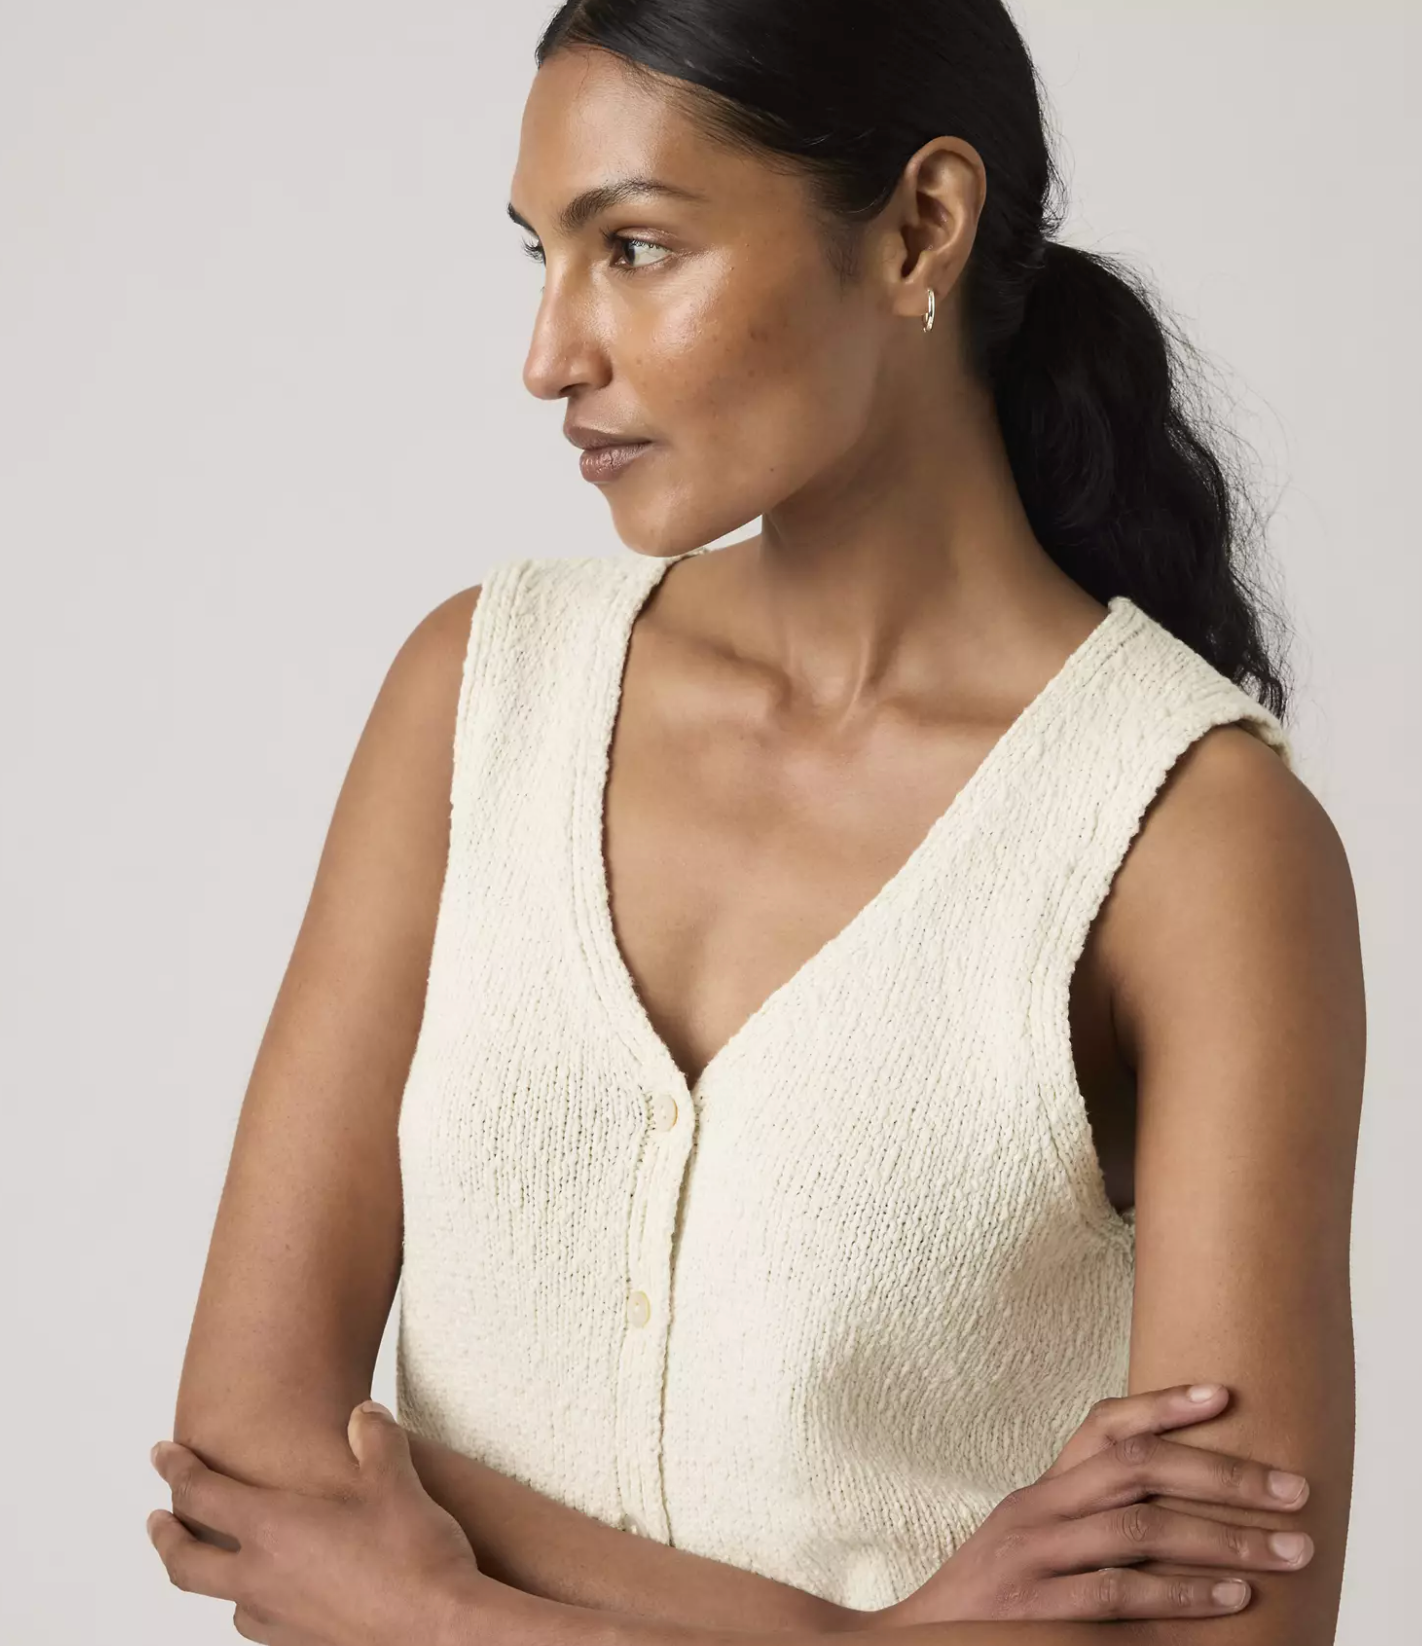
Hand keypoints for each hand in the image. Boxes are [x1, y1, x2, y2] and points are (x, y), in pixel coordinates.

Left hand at [146, 1400, 486, 1645]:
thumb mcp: (397, 1480)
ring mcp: (278, 1621)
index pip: (201, 1494)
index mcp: (274, 1529)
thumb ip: (375, 1440)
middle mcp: (261, 1578)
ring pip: (223, 1600)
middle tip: (155, 1520)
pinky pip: (261, 1624)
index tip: (160, 1454)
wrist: (439, 1634)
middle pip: (185, 1561)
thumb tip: (363, 1415)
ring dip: (213, 1577)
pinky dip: (256, 1604)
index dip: (175, 1470)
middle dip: (164, 1536)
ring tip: (222, 1561)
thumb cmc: (415, 1557)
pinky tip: (281, 1598)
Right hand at [878, 1383, 1312, 1626]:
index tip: (1227, 1394)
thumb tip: (1175, 1516)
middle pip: (1135, 1468)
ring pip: (1137, 1528)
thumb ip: (1086, 1527)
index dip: (1163, 1403)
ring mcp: (1032, 1560)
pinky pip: (1117, 1595)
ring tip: (1284, 1550)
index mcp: (1038, 1494)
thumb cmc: (991, 1609)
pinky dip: (1179, 1596)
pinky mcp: (1034, 1613)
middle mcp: (1034, 1512)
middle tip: (1294, 1491)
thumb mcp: (1030, 1550)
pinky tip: (1228, 1600)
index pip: (1102, 1426)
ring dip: (1222, 1539)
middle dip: (1223, 1475)